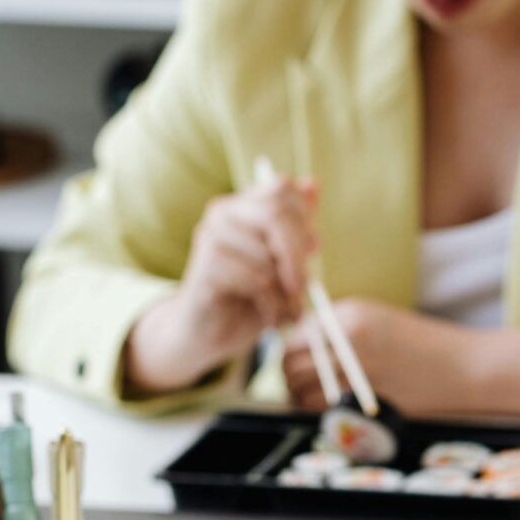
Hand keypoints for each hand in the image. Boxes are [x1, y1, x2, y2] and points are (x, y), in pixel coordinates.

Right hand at [125, 177, 317, 394]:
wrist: (208, 333)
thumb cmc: (247, 296)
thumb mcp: (279, 261)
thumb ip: (295, 227)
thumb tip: (312, 185)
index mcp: (241, 205)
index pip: (282, 189)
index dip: (305, 218)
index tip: (313, 248)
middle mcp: (221, 212)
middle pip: (276, 214)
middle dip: (297, 253)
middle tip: (302, 286)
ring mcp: (210, 237)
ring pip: (267, 255)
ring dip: (286, 291)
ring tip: (286, 309)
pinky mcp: (205, 267)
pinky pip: (255, 280)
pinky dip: (271, 303)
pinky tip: (269, 316)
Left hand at [281, 295, 469, 412]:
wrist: (463, 367)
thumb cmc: (424, 345)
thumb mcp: (380, 321)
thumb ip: (342, 329)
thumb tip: (303, 346)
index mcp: (351, 312)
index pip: (299, 332)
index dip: (291, 349)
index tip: (295, 360)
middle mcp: (348, 336)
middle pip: (292, 359)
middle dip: (287, 375)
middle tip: (292, 384)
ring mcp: (356, 367)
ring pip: (301, 385)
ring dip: (296, 395)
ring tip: (303, 399)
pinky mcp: (365, 395)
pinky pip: (322, 406)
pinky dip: (314, 410)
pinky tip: (322, 409)